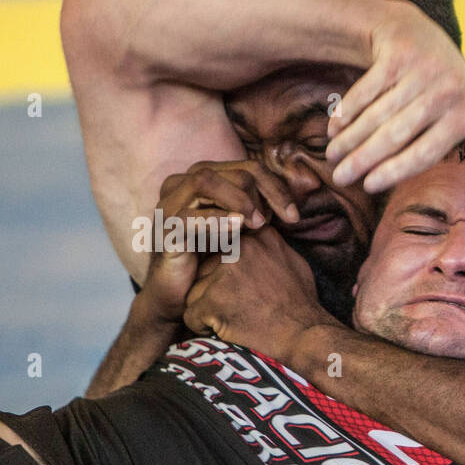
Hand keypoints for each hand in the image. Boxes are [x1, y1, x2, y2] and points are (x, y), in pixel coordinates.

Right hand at [139, 161, 298, 322]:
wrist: (178, 296)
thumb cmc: (211, 261)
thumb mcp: (241, 229)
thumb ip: (261, 210)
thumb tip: (300, 196)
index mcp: (202, 178)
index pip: (249, 168)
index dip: (276, 187)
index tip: (294, 217)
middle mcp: (181, 184)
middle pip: (232, 171)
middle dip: (260, 194)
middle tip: (272, 223)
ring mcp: (169, 205)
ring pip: (205, 181)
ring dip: (238, 200)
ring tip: (257, 223)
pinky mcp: (164, 229)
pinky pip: (189, 215)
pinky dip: (217, 219)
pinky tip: (238, 230)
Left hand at [182, 226, 339, 359]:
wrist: (305, 338)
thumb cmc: (301, 306)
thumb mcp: (293, 264)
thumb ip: (270, 246)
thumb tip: (258, 236)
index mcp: (257, 237)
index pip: (223, 248)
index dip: (227, 273)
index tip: (240, 289)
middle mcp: (238, 249)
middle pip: (206, 269)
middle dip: (214, 291)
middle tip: (237, 309)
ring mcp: (224, 274)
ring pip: (195, 291)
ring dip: (207, 309)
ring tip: (232, 321)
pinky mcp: (212, 300)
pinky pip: (190, 314)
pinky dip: (202, 327)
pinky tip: (223, 331)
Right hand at [325, 3, 464, 192]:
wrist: (416, 35)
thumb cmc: (427, 92)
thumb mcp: (439, 117)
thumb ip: (423, 146)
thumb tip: (381, 182)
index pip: (425, 153)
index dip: (393, 172)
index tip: (367, 187)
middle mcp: (449, 91)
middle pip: (396, 135)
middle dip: (363, 159)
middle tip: (340, 177)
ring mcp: (424, 70)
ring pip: (377, 115)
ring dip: (349, 139)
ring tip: (332, 155)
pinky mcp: (398, 54)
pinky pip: (365, 91)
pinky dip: (346, 113)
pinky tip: (333, 129)